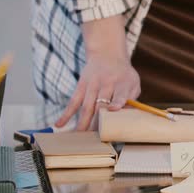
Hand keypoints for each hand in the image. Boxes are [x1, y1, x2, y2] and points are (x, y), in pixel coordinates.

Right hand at [56, 16, 140, 130]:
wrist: (107, 54)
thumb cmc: (123, 74)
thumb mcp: (133, 82)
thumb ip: (132, 99)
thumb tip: (127, 118)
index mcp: (123, 83)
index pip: (120, 94)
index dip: (117, 102)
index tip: (113, 110)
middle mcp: (107, 83)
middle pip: (101, 105)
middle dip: (98, 122)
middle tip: (96, 138)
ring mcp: (93, 85)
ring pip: (86, 106)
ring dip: (82, 122)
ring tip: (80, 138)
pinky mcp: (81, 85)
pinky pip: (73, 101)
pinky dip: (66, 113)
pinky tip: (59, 124)